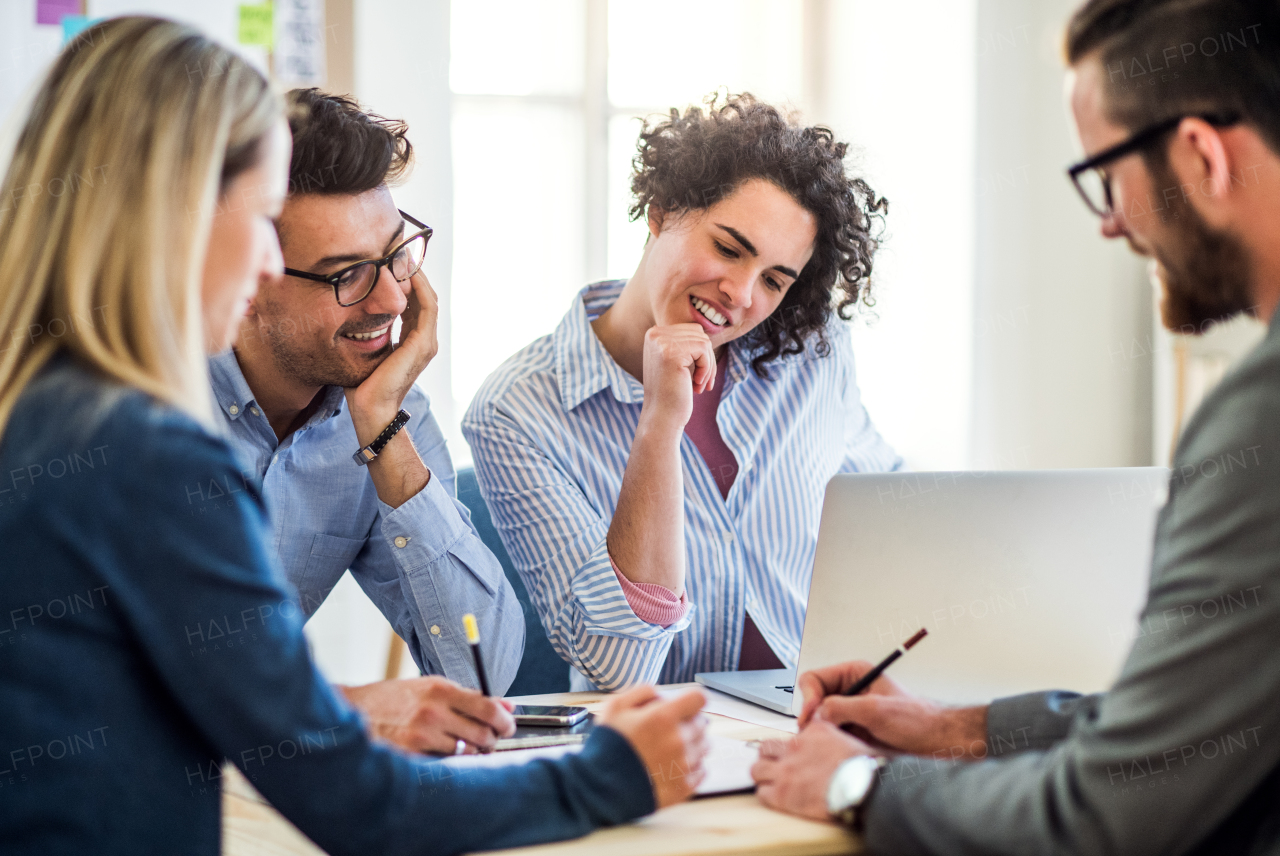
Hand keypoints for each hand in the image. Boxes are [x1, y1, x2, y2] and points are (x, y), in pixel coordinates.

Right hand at [338, 676, 514, 754]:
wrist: (355, 711)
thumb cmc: (397, 698)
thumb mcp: (432, 687)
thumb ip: (470, 696)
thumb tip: (507, 706)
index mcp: (441, 689)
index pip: (487, 707)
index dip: (504, 720)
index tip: (508, 725)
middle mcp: (433, 712)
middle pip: (482, 734)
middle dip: (492, 739)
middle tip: (490, 739)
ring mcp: (421, 735)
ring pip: (467, 753)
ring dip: (473, 752)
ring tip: (465, 746)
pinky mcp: (411, 754)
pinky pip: (445, 764)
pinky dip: (451, 761)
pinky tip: (443, 753)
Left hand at [346, 269, 439, 443]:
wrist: (370, 409)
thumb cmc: (361, 384)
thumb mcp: (364, 349)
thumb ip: (365, 330)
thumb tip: (348, 310)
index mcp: (413, 342)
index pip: (415, 303)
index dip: (406, 281)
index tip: (390, 262)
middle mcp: (424, 340)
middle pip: (424, 296)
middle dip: (412, 274)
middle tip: (397, 251)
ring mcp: (426, 342)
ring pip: (427, 298)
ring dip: (416, 276)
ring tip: (402, 256)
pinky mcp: (422, 344)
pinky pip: (426, 306)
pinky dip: (418, 287)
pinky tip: (404, 272)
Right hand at [597, 686, 710, 807]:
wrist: (599, 788)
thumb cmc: (606, 746)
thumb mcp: (615, 706)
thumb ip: (643, 692)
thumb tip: (662, 695)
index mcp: (663, 717)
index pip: (699, 698)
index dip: (691, 700)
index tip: (684, 706)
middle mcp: (678, 740)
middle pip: (702, 723)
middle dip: (688, 722)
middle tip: (668, 730)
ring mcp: (683, 765)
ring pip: (704, 747)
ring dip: (692, 744)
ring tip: (669, 750)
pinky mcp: (683, 787)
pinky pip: (702, 771)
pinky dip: (691, 767)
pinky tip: (673, 766)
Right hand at [638, 324, 715, 432]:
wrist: (661, 417)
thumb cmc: (672, 393)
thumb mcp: (676, 362)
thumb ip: (686, 344)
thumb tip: (706, 334)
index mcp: (653, 334)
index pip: (691, 331)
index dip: (701, 354)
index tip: (698, 376)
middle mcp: (654, 334)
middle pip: (699, 334)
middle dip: (707, 359)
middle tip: (703, 382)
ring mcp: (661, 342)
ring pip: (704, 342)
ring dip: (708, 366)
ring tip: (700, 385)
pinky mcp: (671, 352)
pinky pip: (704, 349)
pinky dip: (706, 369)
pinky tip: (696, 385)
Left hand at [752, 720, 871, 821]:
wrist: (863, 787)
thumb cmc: (864, 768)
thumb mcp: (849, 739)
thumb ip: (833, 736)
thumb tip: (832, 741)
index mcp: (813, 732)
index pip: (790, 736)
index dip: (791, 749)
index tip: (795, 757)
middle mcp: (795, 748)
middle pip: (765, 748)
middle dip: (769, 758)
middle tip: (776, 767)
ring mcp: (786, 770)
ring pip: (756, 769)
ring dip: (764, 776)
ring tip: (773, 783)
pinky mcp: (782, 794)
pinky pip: (762, 793)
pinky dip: (768, 796)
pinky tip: (779, 799)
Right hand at [798, 660, 988, 759]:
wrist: (937, 743)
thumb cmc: (917, 720)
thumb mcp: (877, 711)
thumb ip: (843, 707)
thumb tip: (816, 714)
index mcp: (854, 673)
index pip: (813, 679)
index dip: (808, 698)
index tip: (812, 717)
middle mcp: (848, 690)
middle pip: (812, 700)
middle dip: (812, 717)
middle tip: (815, 735)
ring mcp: (849, 712)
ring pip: (818, 720)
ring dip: (821, 733)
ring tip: (834, 743)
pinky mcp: (852, 731)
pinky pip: (829, 736)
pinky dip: (829, 743)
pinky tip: (841, 750)